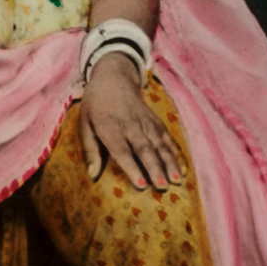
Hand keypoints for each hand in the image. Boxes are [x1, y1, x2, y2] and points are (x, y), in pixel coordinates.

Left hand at [79, 52, 185, 189]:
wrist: (114, 78)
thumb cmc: (95, 106)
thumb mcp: (84, 124)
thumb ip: (90, 150)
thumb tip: (92, 175)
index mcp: (110, 128)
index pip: (122, 150)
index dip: (132, 167)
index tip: (141, 184)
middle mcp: (131, 126)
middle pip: (145, 149)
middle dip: (155, 168)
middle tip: (162, 187)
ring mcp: (146, 124)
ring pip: (159, 146)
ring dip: (169, 164)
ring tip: (176, 181)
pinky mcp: (156, 122)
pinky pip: (167, 140)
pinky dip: (175, 154)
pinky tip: (182, 169)